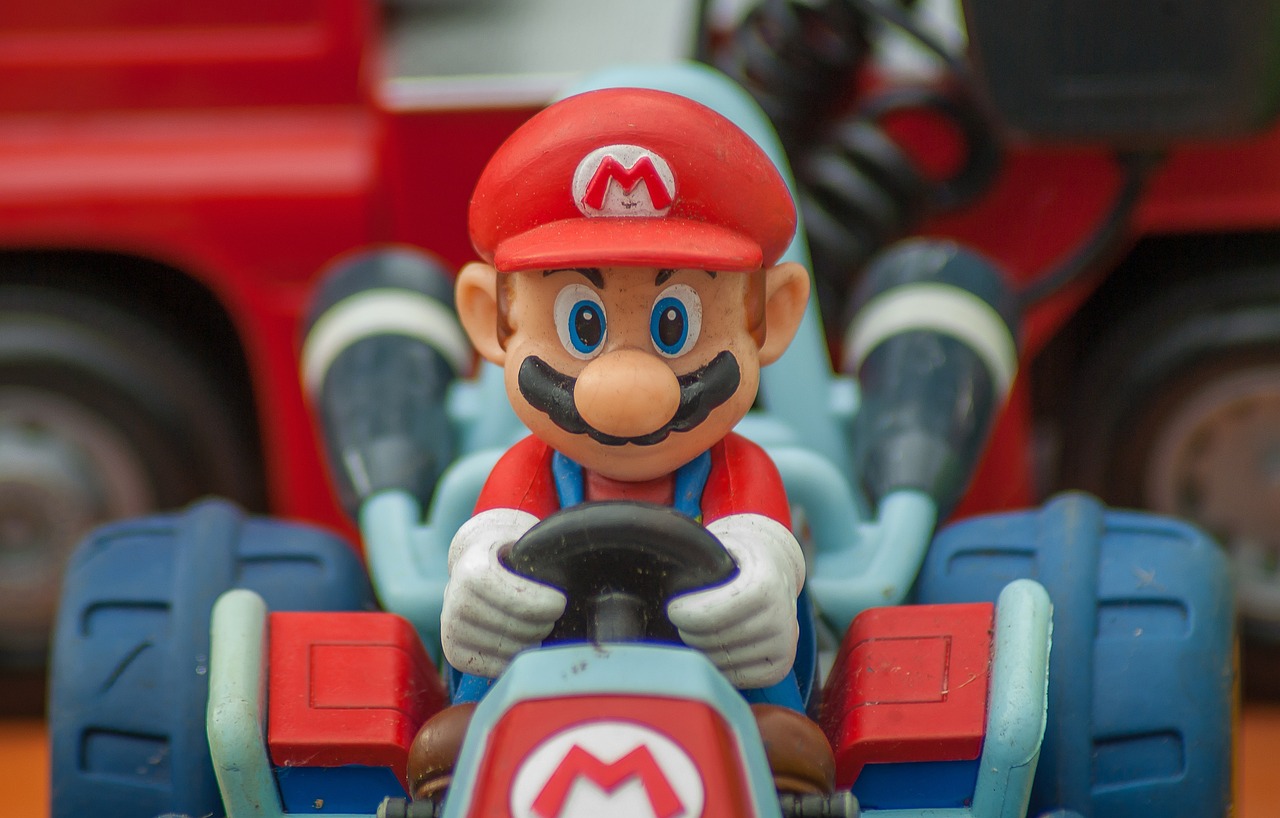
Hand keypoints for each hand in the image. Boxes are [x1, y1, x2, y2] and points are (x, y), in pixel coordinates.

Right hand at [441, 508, 565, 677]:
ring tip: (536, 627)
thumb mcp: (523, 537)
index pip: (517, 601)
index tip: (560, 602)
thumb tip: (579, 567)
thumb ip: (543, 552)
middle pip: (516, 629)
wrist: (471, 556)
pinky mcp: (452, 651)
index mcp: (473, 569)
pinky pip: (493, 668)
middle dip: (542, 625)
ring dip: (532, 643)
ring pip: (508, 651)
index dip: (545, 605)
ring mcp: (450, 627)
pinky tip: (521, 642)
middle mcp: (454, 599)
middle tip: (550, 615)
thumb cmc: (507, 549)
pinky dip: (515, 660)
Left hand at [667, 513, 804, 687]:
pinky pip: (736, 677)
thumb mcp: (722, 545)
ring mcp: (785, 645)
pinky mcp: (781, 667)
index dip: (684, 615)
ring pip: (722, 661)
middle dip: (689, 631)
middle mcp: (782, 617)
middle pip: (714, 640)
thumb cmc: (740, 558)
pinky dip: (718, 666)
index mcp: (765, 585)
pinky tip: (716, 646)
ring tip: (701, 629)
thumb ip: (697, 558)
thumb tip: (664, 570)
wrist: (778, 569)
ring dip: (701, 649)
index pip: (712, 616)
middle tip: (685, 619)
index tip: (673, 608)